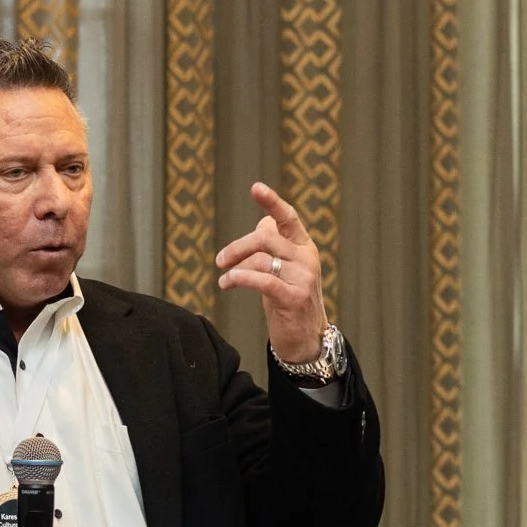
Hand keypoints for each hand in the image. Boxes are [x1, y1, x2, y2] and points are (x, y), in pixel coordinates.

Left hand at [216, 183, 328, 364]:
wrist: (305, 338)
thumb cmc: (288, 298)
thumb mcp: (282, 269)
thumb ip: (273, 247)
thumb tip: (262, 222)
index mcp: (303, 246)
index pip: (288, 218)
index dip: (272, 202)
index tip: (256, 188)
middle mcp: (306, 257)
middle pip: (265, 238)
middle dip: (238, 247)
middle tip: (220, 260)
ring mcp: (303, 278)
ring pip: (260, 260)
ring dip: (235, 268)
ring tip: (224, 280)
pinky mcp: (295, 298)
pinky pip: (262, 280)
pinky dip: (240, 278)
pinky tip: (228, 283)